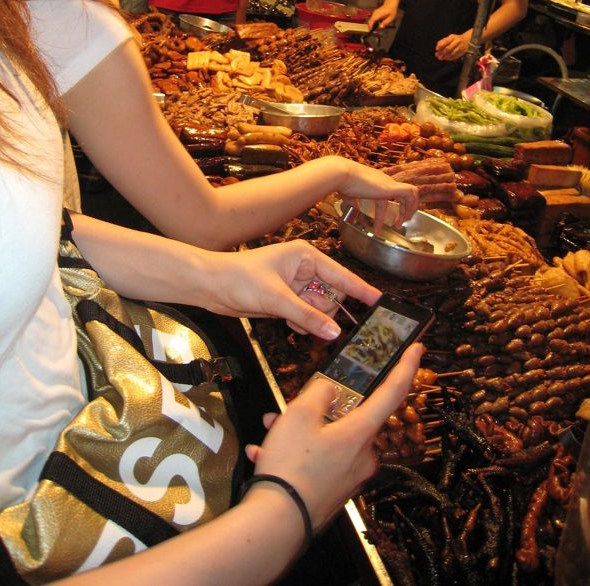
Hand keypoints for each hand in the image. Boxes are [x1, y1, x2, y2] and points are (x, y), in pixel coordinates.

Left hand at [200, 240, 379, 339]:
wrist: (209, 285)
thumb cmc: (238, 279)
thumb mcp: (276, 299)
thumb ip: (308, 316)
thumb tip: (334, 333)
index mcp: (306, 256)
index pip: (342, 275)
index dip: (361, 291)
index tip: (380, 302)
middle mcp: (304, 268)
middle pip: (332, 296)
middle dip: (323, 312)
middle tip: (305, 317)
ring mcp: (296, 285)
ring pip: (320, 309)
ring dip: (311, 320)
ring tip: (291, 320)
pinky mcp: (287, 299)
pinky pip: (307, 315)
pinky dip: (302, 323)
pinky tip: (288, 324)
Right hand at [243, 343, 423, 531]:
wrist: (276, 524)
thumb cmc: (290, 467)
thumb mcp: (299, 415)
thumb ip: (319, 393)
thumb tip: (330, 391)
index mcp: (361, 433)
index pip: (392, 392)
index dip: (406, 367)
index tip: (417, 349)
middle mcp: (363, 456)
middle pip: (346, 419)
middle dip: (316, 410)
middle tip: (287, 409)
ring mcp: (349, 477)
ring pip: (327, 440)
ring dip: (299, 433)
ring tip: (270, 432)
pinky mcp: (333, 493)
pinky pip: (317, 463)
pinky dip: (295, 456)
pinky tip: (266, 455)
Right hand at [337, 159, 418, 228]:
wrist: (341, 174)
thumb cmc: (342, 183)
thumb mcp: (350, 195)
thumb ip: (354, 203)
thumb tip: (356, 213)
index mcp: (377, 180)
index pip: (391, 192)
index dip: (390, 208)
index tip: (386, 223)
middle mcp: (385, 180)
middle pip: (404, 193)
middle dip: (405, 209)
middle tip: (399, 223)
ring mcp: (389, 183)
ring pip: (411, 193)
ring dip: (410, 209)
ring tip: (401, 223)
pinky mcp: (390, 187)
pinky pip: (408, 196)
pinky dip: (408, 207)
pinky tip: (400, 219)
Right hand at [368, 4, 396, 30]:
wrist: (390, 4)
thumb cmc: (391, 10)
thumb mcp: (390, 18)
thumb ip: (385, 23)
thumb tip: (380, 27)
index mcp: (378, 14)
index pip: (372, 20)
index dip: (370, 26)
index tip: (370, 30)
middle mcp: (375, 13)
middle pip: (370, 21)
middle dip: (370, 26)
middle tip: (373, 31)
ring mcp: (374, 13)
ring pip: (371, 20)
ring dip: (372, 24)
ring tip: (376, 28)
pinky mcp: (375, 13)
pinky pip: (372, 18)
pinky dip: (373, 22)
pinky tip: (377, 24)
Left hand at [435, 30, 470, 61]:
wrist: (466, 40)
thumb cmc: (455, 39)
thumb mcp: (449, 38)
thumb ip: (442, 41)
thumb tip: (437, 47)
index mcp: (453, 37)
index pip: (446, 41)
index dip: (441, 46)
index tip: (437, 49)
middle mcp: (458, 41)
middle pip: (448, 48)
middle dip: (442, 53)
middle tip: (438, 56)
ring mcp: (461, 47)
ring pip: (452, 53)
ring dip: (445, 57)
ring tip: (441, 58)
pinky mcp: (462, 52)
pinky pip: (455, 57)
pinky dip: (449, 58)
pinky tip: (446, 58)